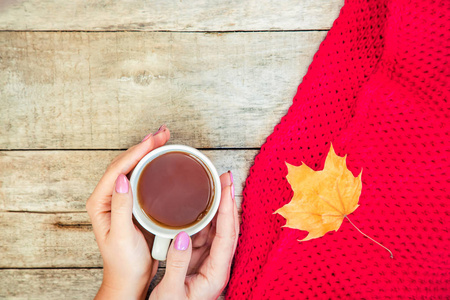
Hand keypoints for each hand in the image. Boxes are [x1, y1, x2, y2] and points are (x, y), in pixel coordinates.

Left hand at [86, 126, 169, 299]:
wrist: (130, 279)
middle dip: (144, 145)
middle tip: (163, 133)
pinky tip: (162, 159)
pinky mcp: (134, 203)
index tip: (153, 141)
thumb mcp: (122, 235)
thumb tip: (123, 178)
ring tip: (163, 139)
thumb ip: (121, 207)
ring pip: (134, 167)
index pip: (118, 169)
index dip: (136, 152)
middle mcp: (109, 197)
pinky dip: (152, 164)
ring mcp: (122, 199)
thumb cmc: (124, 262)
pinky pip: (142, 177)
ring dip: (148, 151)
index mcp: (100, 202)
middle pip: (126, 163)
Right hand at [150, 171, 238, 299]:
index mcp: (216, 273)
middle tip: (224, 178)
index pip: (227, 235)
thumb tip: (182, 235)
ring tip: (214, 184)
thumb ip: (178, 263)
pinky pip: (205, 234)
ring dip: (217, 206)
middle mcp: (217, 265)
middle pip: (228, 227)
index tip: (226, 188)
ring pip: (217, 228)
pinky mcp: (198, 260)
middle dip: (227, 201)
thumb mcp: (170, 291)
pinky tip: (199, 204)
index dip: (227, 210)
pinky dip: (204, 217)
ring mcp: (209, 261)